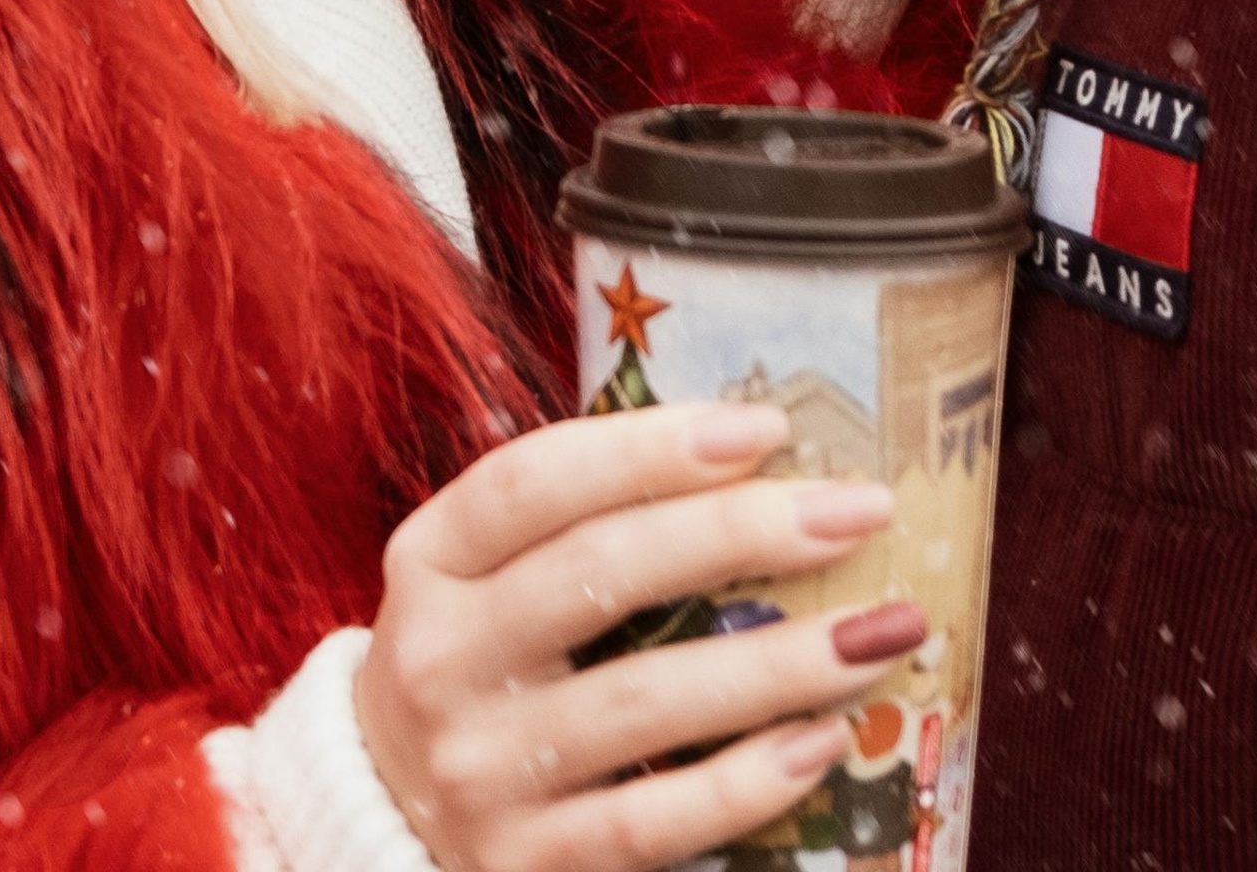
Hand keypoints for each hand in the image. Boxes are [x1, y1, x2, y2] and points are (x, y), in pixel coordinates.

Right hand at [356, 400, 925, 871]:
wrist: (378, 832)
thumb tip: (757, 462)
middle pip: (600, 574)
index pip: (536, 480)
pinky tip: (820, 742)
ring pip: (642, 699)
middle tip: (861, 511)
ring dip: (776, 662)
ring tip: (878, 630)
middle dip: (744, 533)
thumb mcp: (483, 583)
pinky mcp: (521, 866)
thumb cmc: (476, 672)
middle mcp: (441, 659)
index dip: (652, 446)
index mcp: (430, 561)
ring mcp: (479, 770)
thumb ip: (578, 524)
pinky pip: (652, 821)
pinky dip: (744, 782)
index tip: (769, 428)